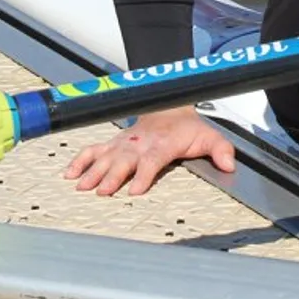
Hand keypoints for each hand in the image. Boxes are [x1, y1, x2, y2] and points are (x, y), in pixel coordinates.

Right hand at [63, 105, 236, 196]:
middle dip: (112, 175)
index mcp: (162, 143)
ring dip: (92, 170)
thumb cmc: (186, 128)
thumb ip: (220, 150)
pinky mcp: (113, 142)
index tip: (136, 189)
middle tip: (102, 191)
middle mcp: (140, 143)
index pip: (152, 159)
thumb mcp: (209, 136)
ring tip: (80, 186)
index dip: (144, 174)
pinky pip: (93, 149)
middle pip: (124, 160)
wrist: (168, 106)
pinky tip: (69, 174)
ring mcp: (124, 142)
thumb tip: (230, 165)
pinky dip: (80, 160)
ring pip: (105, 155)